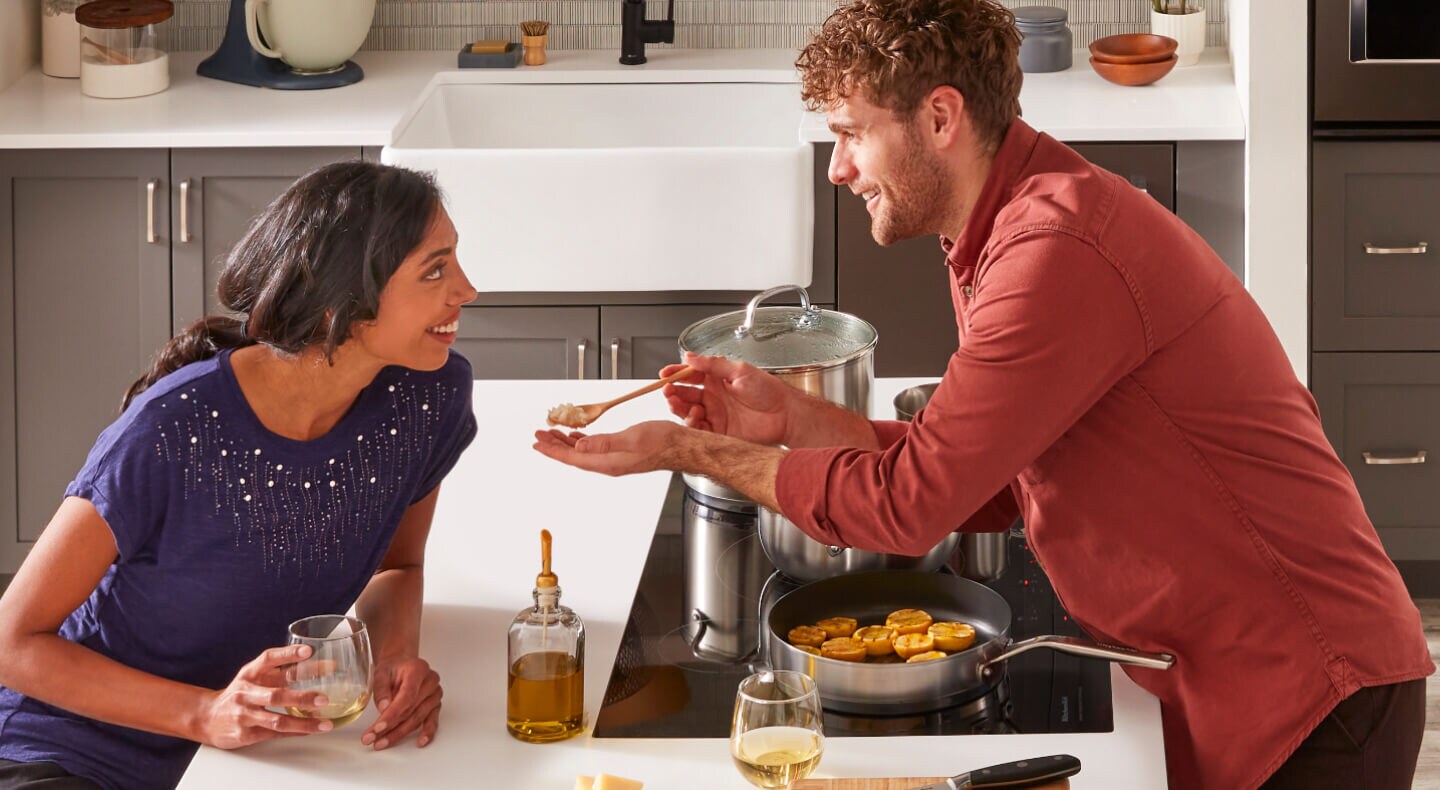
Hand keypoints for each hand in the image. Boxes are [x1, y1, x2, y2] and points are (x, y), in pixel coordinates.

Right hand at [194, 644, 333, 749]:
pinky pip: (274, 734)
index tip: (309, 651)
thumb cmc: (239, 694)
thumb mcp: (253, 677)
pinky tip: (310, 730)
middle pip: (276, 695)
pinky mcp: (245, 734)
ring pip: (277, 720)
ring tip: (325, 723)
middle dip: (302, 697)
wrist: (206, 718)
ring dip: (303, 722)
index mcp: (249, 674)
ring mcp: (244, 715)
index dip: (288, 654)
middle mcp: (246, 693)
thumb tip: (315, 665)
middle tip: (324, 699)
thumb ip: (278, 671)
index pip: (268, 659)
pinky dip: (294, 732)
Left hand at [362, 657, 441, 749]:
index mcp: (418, 670)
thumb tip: (384, 708)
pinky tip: (420, 742)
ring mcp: (435, 694)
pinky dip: (427, 732)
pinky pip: (432, 721)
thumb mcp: (381, 673)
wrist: (403, 665)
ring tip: (381, 743)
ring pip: (418, 719)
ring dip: (399, 733)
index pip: (406, 697)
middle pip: (411, 710)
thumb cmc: (393, 668)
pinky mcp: (436, 705)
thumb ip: (382, 689)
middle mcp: (430, 681)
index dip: (392, 714)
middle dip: (390, 728)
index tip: (378, 727)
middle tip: (372, 738)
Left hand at [532, 420, 687, 476]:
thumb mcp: (630, 438)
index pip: (572, 457)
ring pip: (582, 452)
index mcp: (607, 462)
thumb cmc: (662, 442)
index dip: (552, 450)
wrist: (680, 447)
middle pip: (573, 456)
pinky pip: (592, 449)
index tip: (537, 443)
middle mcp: (608, 464)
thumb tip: (579, 445)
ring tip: (552, 434)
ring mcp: (614, 460)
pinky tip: (577, 435)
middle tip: (539, 434)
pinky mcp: (619, 454)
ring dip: (565, 443)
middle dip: (553, 445)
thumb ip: (603, 443)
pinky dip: (580, 441)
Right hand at [660, 353, 790, 445]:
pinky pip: (699, 430)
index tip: (665, 373)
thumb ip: (713, 364)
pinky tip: (695, 417)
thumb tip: (690, 357)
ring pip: (688, 413)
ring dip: (679, 408)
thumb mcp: (740, 370)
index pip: (690, 376)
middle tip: (668, 391)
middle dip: (673, 392)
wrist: (785, 415)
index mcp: (717, 380)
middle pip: (685, 395)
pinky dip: (692, 425)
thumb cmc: (769, 391)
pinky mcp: (719, 432)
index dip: (676, 374)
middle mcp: (714, 397)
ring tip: (678, 404)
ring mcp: (715, 415)